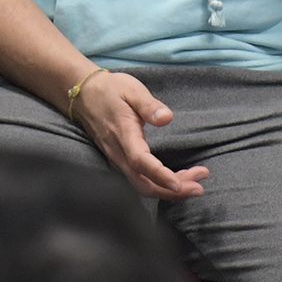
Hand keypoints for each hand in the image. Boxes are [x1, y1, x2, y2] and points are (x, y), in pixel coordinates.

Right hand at [69, 69, 209, 200]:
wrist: (82, 95)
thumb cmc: (110, 90)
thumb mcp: (132, 90)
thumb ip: (149, 105)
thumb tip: (167, 118)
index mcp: (123, 135)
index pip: (140, 161)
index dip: (159, 175)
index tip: (179, 184)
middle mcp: (118, 153)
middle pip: (143, 183)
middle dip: (171, 191)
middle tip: (199, 187)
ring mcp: (117, 160)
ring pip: (142, 185)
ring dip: (168, 190)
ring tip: (195, 183)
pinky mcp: (119, 161)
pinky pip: (139, 180)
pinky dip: (159, 185)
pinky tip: (177, 180)